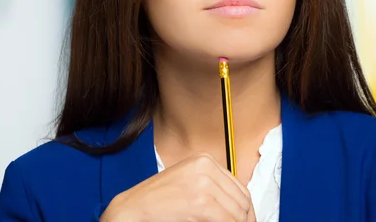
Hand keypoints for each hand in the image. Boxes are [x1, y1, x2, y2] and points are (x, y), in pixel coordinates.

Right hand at [100, 152, 255, 221]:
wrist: (129, 210)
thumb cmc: (156, 203)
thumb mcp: (187, 184)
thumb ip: (211, 190)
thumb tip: (238, 210)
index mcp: (204, 160)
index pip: (239, 188)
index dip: (247, 211)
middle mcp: (206, 166)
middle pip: (241, 200)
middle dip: (244, 220)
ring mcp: (203, 182)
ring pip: (236, 213)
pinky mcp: (199, 201)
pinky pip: (226, 220)